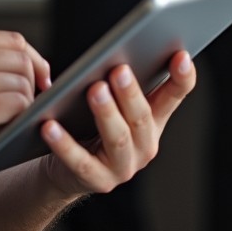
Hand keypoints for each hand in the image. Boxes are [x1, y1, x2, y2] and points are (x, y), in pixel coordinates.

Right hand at [0, 28, 50, 177]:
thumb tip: (25, 68)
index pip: (13, 40)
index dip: (34, 60)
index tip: (41, 80)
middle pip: (23, 59)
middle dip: (32, 84)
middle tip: (25, 107)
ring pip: (23, 84)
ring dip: (22, 106)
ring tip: (3, 121)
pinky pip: (18, 105)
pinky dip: (17, 119)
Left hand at [39, 51, 195, 196]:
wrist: (67, 169)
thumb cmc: (90, 125)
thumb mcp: (112, 104)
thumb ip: (119, 82)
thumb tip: (116, 49)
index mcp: (153, 121)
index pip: (174, 97)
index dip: (181, 78)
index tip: (181, 55)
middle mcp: (145, 146)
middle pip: (142, 118)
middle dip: (131, 93)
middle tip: (120, 69)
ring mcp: (124, 167)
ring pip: (118, 139)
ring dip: (106, 113)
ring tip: (94, 90)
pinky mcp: (97, 181)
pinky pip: (80, 160)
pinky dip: (65, 143)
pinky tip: (50, 126)